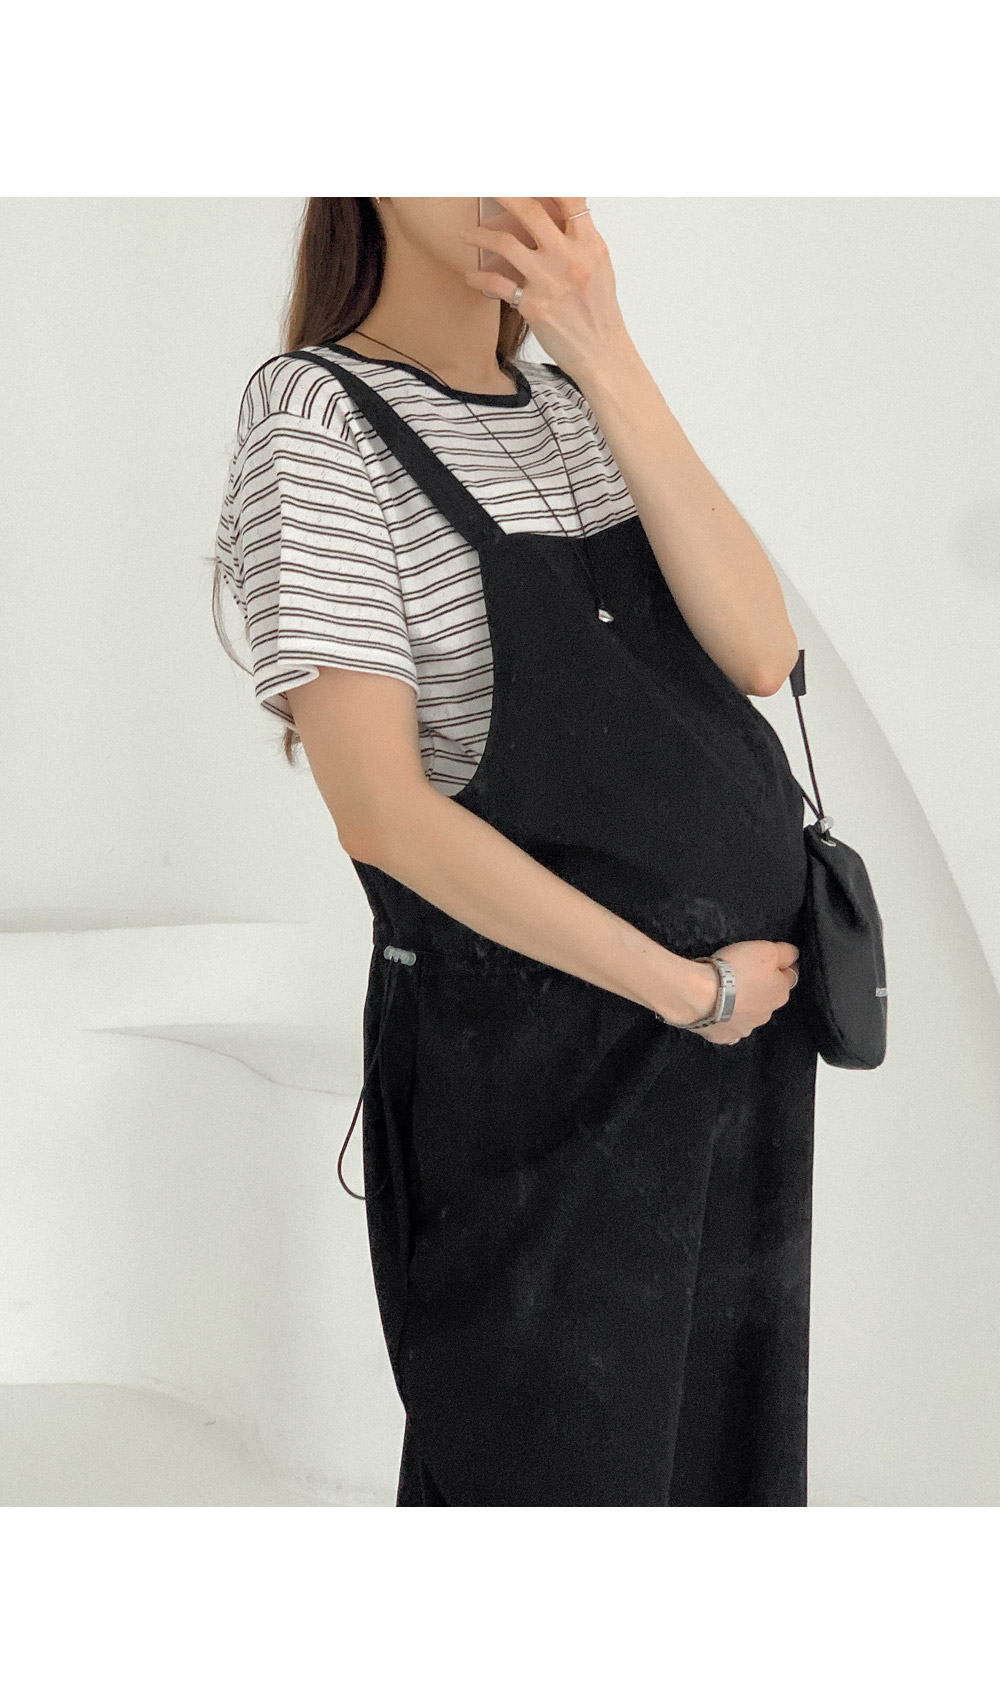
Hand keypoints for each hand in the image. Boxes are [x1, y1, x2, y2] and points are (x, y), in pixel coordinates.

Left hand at [458, 197, 631, 384]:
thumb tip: (560, 212)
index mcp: (589, 244)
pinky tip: (470, 274)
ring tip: (464, 234)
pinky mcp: (534, 306)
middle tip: (482, 186)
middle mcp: (570, 258)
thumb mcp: (598, 266)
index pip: (569, 197)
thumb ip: (579, 238)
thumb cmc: (599, 311)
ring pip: (505, 243)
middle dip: (501, 192)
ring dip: (478, 234)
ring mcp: (550, 281)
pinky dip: (478, 276)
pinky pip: (496, 282)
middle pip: (530, 210)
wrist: (602, 354)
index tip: (520, 173)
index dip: (543, 179)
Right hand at [681, 939, 800, 1045]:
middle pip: (767, 997)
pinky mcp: (724, 1036)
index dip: (779, 967)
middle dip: (759, 988)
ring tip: (724, 992)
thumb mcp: (767, 950)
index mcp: (780, 994)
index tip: (769, 960)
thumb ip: (785, 953)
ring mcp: (745, 1028)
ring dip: (742, 1005)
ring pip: (748, 1014)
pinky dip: (725, 1021)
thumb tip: (795, 955)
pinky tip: (717, 1012)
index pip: (788, 977)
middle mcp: (766, 1014)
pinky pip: (728, 1028)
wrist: (700, 994)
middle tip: (742, 973)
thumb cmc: (736, 970)